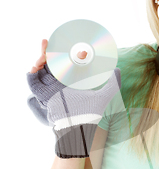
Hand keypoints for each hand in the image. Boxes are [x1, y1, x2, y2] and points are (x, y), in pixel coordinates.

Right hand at [27, 39, 120, 157]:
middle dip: (46, 51)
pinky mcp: (43, 96)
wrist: (81, 126)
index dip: (59, 52)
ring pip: (39, 70)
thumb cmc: (91, 114)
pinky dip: (31, 75)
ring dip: (38, 60)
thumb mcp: (104, 95)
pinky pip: (33, 83)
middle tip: (47, 41)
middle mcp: (58, 84)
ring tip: (43, 54)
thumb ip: (113, 83)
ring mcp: (49, 89)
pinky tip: (35, 67)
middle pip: (48, 64)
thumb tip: (118, 69)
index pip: (61, 63)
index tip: (61, 42)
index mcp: (70, 81)